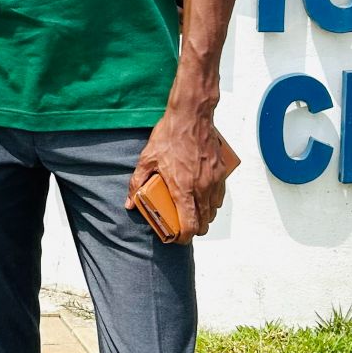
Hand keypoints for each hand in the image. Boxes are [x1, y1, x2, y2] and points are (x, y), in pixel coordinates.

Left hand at [126, 105, 228, 242]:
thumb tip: (130, 203)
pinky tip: (201, 196)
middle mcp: (202, 188)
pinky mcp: (221, 172)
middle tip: (182, 225)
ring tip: (191, 211)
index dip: (184, 237)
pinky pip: (219, 195)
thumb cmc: (169, 136)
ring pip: (213, 210)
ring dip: (204, 216)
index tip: (177, 237)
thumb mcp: (147, 160)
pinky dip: (212, 201)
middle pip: (204, 222)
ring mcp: (214, 180)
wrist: (191, 115)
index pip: (190, 225)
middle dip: (194, 229)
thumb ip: (137, 184)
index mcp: (183, 189)